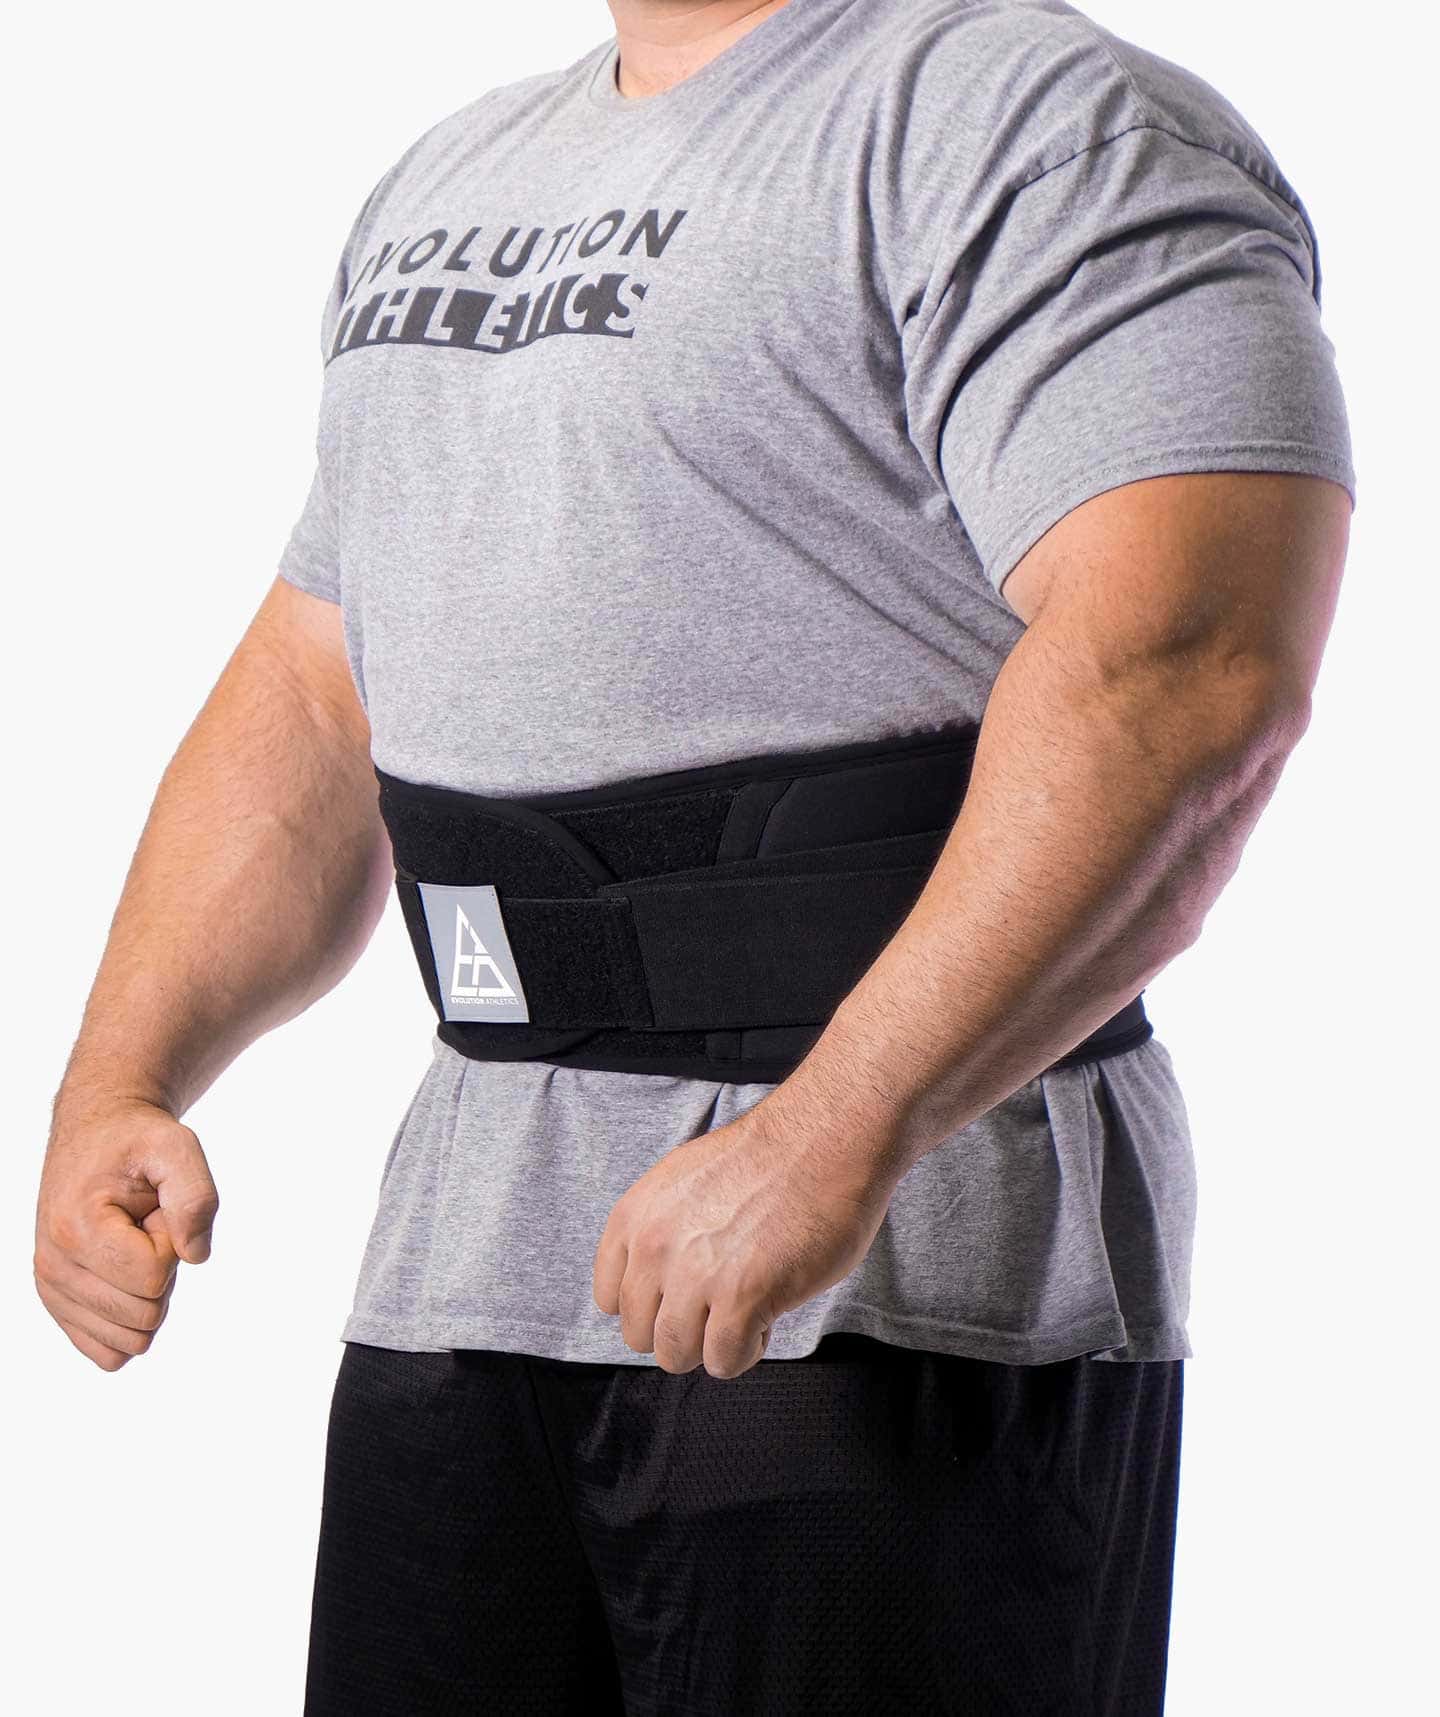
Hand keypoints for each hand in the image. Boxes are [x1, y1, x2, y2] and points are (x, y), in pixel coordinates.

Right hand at [34, 1097, 218, 1370]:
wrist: (96, 1135)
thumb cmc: (138, 1141)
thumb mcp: (176, 1146)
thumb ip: (196, 1197)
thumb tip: (196, 1256)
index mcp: (77, 1229)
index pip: (154, 1276)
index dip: (170, 1240)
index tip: (153, 1206)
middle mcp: (54, 1266)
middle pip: (145, 1312)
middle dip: (161, 1267)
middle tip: (144, 1223)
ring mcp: (52, 1290)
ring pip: (132, 1338)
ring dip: (147, 1289)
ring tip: (131, 1240)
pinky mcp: (60, 1304)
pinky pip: (110, 1353)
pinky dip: (132, 1320)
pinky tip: (122, 1273)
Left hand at [592, 1090, 898, 1378]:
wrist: (821, 1141)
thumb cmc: (767, 1159)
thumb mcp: (683, 1182)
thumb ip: (663, 1232)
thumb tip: (663, 1281)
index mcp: (635, 1217)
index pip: (611, 1299)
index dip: (653, 1304)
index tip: (683, 1295)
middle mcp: (654, 1249)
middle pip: (641, 1335)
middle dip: (682, 1329)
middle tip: (720, 1306)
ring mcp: (695, 1277)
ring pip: (676, 1355)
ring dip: (711, 1344)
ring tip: (745, 1312)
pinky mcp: (742, 1300)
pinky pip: (724, 1361)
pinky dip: (746, 1352)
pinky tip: (767, 1318)